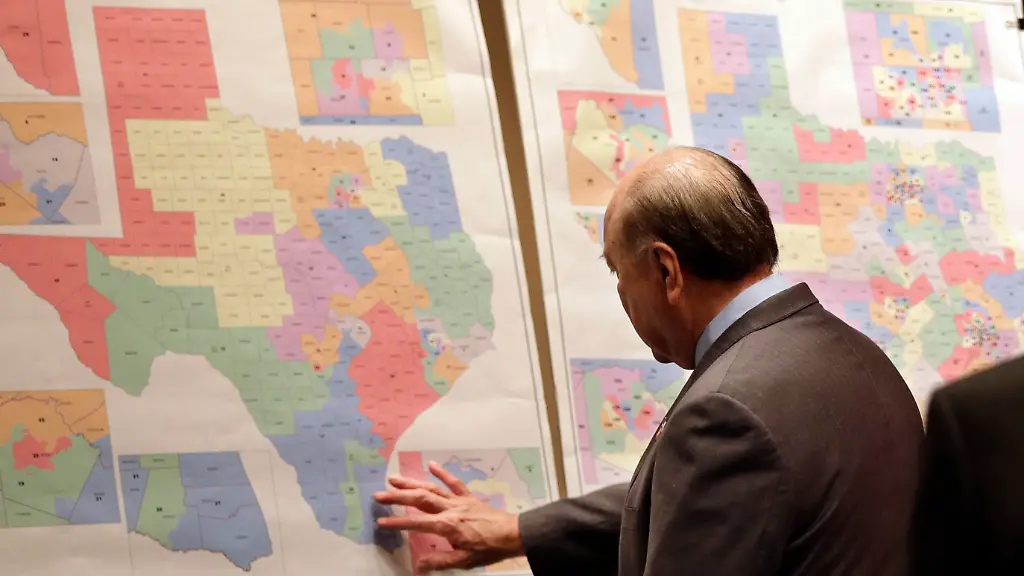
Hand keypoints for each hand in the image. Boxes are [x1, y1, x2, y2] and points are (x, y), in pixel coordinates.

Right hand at [374, 461, 524, 572]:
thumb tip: (417, 566)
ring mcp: (459, 501)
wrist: (513, 535)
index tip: (381, 521)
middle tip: (379, 495)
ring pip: (432, 488)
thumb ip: (439, 561)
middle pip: (420, 499)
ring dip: (412, 483)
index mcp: (447, 525)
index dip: (398, 522)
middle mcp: (450, 509)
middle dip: (398, 496)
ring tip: (394, 478)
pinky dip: (442, 473)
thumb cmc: (488, 549)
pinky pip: (453, 483)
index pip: (417, 523)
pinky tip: (431, 465)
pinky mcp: (468, 497)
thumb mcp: (463, 561)